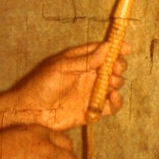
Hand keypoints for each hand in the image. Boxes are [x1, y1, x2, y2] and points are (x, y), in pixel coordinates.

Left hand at [9, 41, 129, 130]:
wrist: (31, 111)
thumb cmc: (41, 84)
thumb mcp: (62, 67)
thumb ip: (85, 60)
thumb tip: (107, 47)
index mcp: (81, 61)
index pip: (103, 51)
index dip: (116, 49)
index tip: (127, 48)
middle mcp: (89, 76)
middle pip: (113, 68)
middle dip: (118, 66)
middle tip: (115, 69)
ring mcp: (91, 92)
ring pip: (114, 85)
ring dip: (117, 82)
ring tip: (110, 83)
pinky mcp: (92, 110)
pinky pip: (111, 106)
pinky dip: (116, 102)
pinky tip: (112, 98)